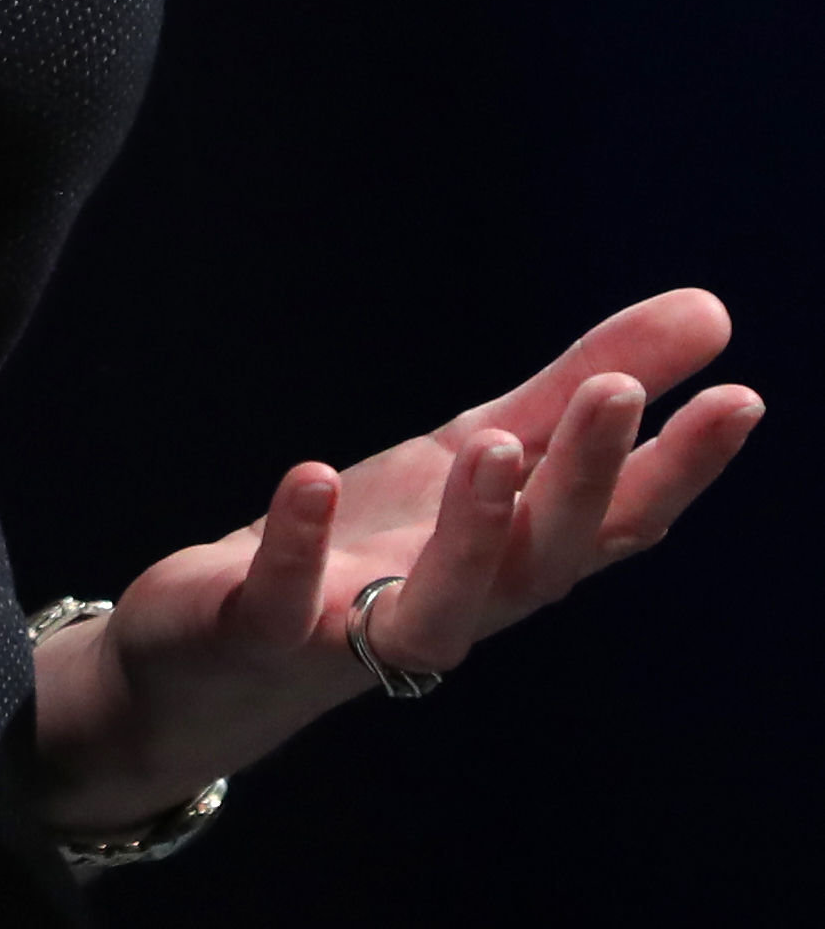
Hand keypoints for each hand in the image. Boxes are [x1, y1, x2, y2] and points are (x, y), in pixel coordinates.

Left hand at [31, 289, 766, 831]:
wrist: (220, 652)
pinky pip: (282, 601)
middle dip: (579, 484)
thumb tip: (713, 309)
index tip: (741, 398)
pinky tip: (314, 477)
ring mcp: (355, 631)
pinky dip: (299, 544)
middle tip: (616, 394)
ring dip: (471, 536)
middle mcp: (453, 607)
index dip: (681, 468)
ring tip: (489, 446)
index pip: (612, 522)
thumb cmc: (373, 549)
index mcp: (509, 560)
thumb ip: (575, 390)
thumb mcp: (474, 450)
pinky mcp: (260, 631)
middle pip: (537, 563)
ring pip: (436, 614)